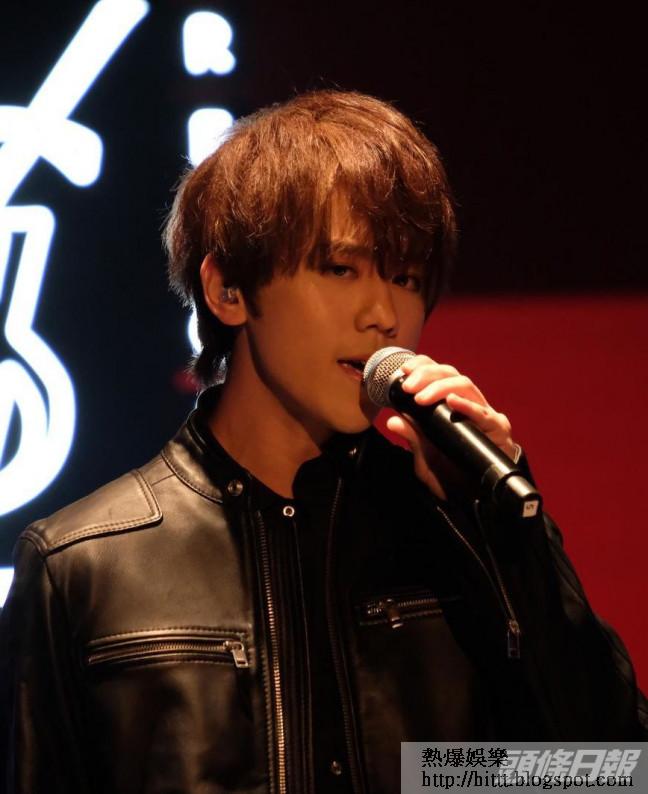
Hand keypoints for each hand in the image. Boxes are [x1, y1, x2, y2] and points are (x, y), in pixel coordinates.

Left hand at [385, 355, 517, 500]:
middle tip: (408, 386)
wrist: (478, 499)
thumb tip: (393, 420)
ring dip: (441, 387)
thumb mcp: (425, 458)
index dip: (422, 365)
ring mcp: (484, 414)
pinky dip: (467, 405)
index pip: (438, 373)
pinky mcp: (498, 429)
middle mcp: (468, 403)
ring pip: (465, 385)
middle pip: (450, 373)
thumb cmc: (453, 474)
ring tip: (422, 397)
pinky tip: (452, 402)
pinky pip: (484, 413)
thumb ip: (412, 439)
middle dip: (427, 375)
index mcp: (449, 404)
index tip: (403, 370)